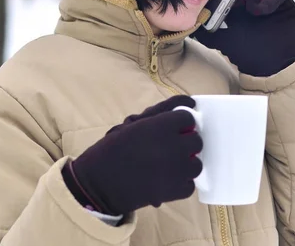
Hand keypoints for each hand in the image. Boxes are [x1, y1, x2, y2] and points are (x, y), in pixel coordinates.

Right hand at [62, 95, 202, 214]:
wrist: (98, 184)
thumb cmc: (113, 149)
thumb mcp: (134, 123)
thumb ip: (163, 111)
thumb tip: (191, 104)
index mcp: (163, 126)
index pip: (188, 119)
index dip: (179, 124)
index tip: (171, 129)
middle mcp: (174, 146)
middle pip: (196, 141)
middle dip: (185, 143)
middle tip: (169, 149)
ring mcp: (177, 170)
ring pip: (196, 164)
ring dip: (186, 164)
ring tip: (169, 166)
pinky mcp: (175, 191)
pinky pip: (190, 185)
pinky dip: (181, 184)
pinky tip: (167, 180)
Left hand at [192, 0, 294, 76]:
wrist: (271, 66)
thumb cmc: (245, 54)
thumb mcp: (221, 41)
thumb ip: (204, 32)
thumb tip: (189, 24)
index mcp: (238, 8)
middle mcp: (253, 2)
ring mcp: (269, 2)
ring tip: (250, 9)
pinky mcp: (284, 5)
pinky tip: (261, 11)